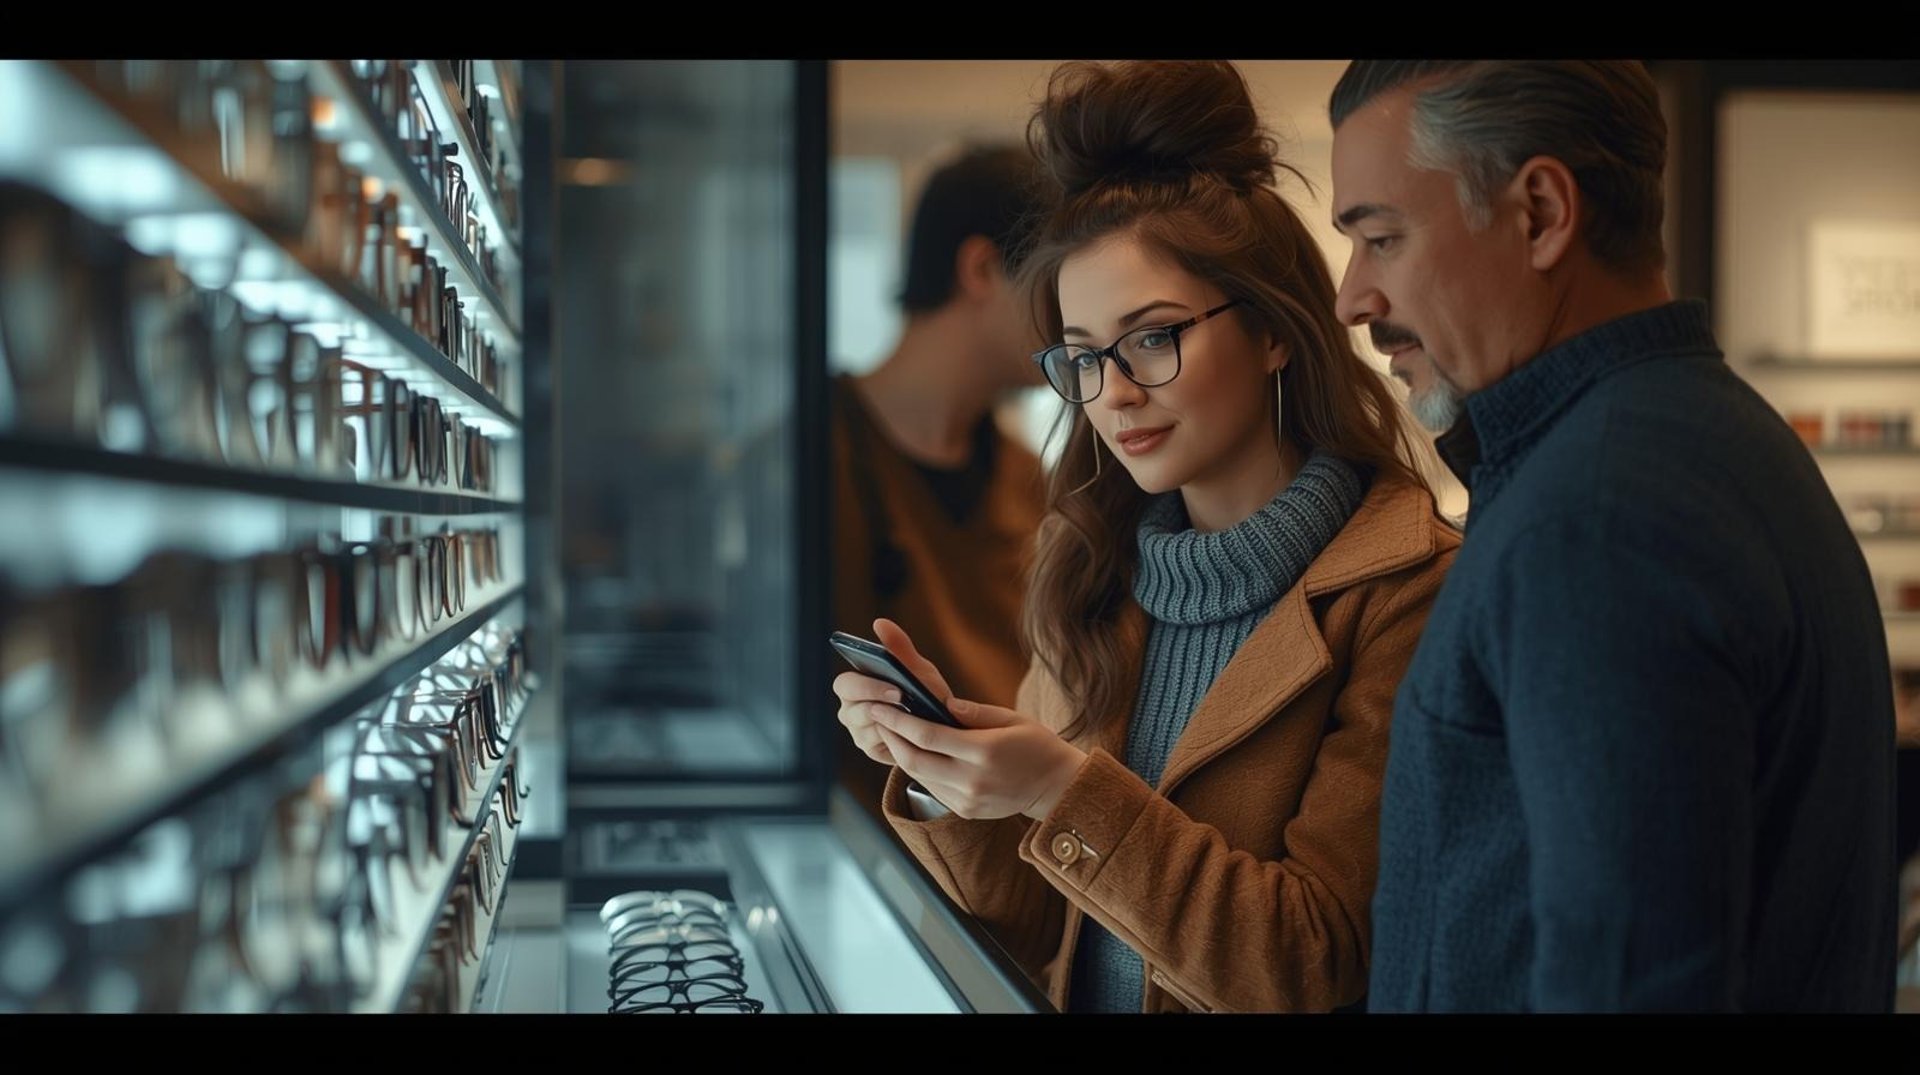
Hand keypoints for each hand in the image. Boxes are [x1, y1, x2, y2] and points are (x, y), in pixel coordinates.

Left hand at [854, 618, 1087, 820]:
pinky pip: (932, 788)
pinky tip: (914, 751)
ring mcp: (967, 799)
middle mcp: (972, 780)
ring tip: (890, 730)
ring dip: (900, 753)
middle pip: (914, 759)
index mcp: (984, 752)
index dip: (899, 720)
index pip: (928, 736)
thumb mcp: (1011, 718)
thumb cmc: (1036, 745)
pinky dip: (919, 769)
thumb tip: (941, 703)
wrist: (1057, 788)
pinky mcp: (966, 810)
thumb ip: (974, 712)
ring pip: (919, 776)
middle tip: (877, 716)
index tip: (881, 706)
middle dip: (891, 737)